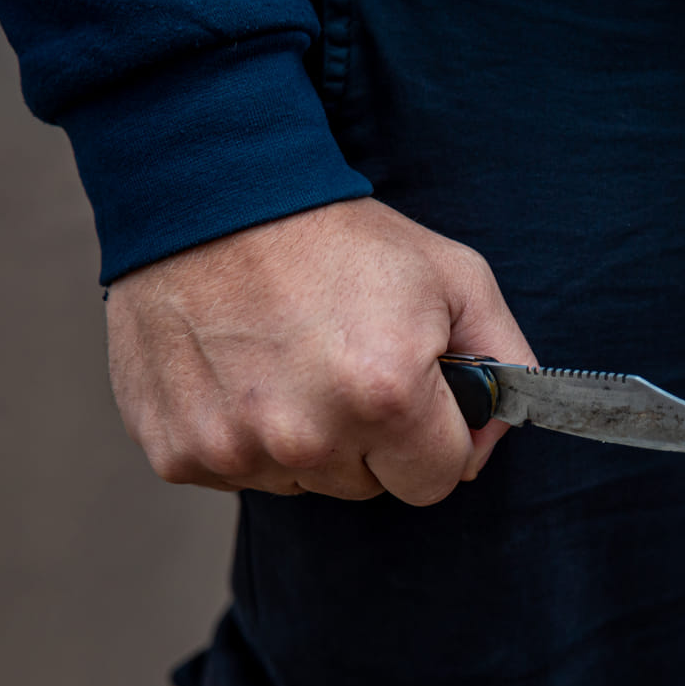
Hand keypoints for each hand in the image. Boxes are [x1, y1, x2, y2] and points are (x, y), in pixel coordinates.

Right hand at [105, 197, 535, 504]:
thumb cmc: (336, 236)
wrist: (210, 199)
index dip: (434, 439)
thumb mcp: (453, 275)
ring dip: (307, 439)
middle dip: (371, 439)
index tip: (414, 397)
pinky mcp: (180, 453)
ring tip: (290, 360)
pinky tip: (243, 372)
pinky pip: (239, 472)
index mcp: (387, 396)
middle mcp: (309, 436)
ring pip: (304, 482)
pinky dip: (245, 434)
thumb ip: (504, 361)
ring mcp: (236, 450)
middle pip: (369, 486)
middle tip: (346, 362)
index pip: (438, 481)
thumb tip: (496, 431)